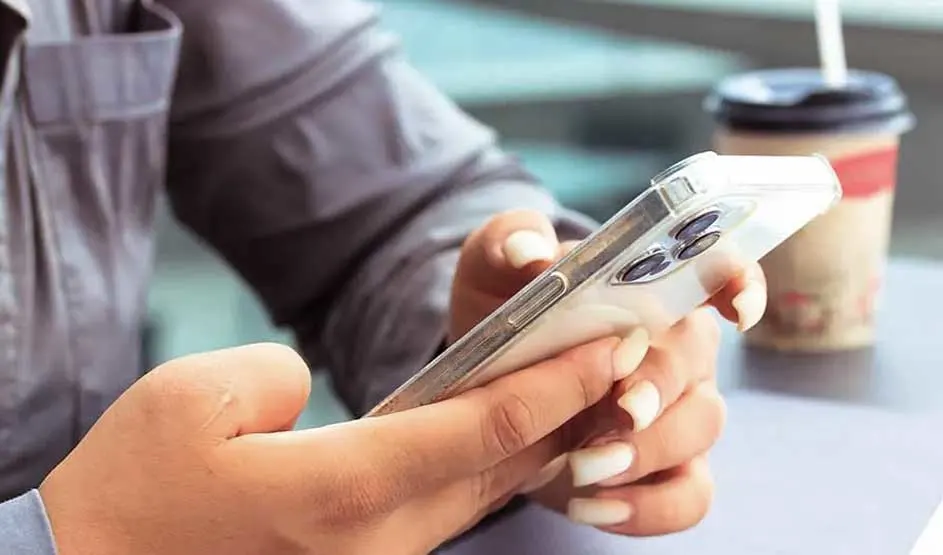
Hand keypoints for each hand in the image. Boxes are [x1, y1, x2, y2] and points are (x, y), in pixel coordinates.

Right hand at [39, 340, 630, 554]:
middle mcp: (376, 538)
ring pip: (480, 493)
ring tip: (582, 386)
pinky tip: (504, 436)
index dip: (555, 384)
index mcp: (341, 490)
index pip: (481, 429)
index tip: (609, 344)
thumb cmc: (131, 491)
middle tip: (620, 355)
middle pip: (501, 466)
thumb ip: (275, 377)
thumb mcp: (190, 400)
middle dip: (569, 410)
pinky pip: (445, 512)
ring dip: (537, 440)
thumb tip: (314, 391)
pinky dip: (486, 469)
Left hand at [449, 210, 767, 535]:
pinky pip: (689, 498)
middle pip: (699, 361)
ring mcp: (681, 413)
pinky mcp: (668, 473)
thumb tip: (533, 252)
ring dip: (648, 451)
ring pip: (702, 429)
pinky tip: (590, 506)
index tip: (734, 309)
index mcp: (652, 290)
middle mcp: (679, 349)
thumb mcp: (491, 270)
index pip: (719, 273)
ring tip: (582, 466)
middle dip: (660, 386)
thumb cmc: (505, 315)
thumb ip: (508, 241)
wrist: (487, 386)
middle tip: (619, 410)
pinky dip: (646, 509)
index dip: (739, 284)